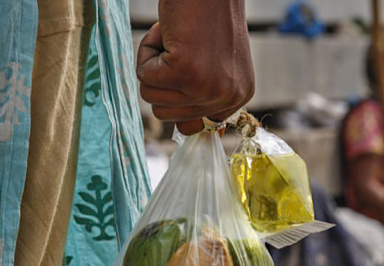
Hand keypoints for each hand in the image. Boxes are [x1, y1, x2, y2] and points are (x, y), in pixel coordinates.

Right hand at [136, 0, 254, 134]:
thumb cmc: (206, 17)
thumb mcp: (214, 64)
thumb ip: (203, 96)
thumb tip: (189, 130)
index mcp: (239, 96)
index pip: (198, 125)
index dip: (180, 100)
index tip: (182, 76)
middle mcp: (227, 97)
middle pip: (168, 115)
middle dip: (163, 79)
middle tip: (181, 47)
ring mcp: (207, 87)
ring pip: (152, 97)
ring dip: (153, 65)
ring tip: (176, 39)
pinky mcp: (185, 72)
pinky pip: (144, 77)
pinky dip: (146, 51)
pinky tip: (168, 33)